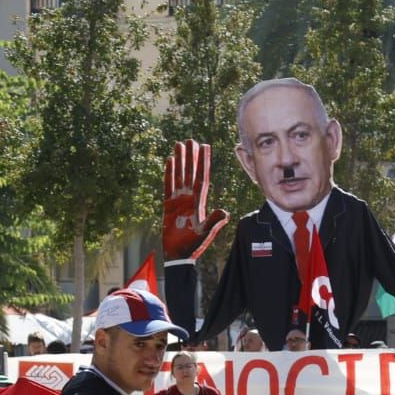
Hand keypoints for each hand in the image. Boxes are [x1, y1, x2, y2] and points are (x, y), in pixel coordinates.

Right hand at [163, 139, 229, 261]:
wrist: (178, 254)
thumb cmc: (193, 246)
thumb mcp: (206, 233)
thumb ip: (214, 222)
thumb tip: (226, 212)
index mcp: (199, 202)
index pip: (202, 178)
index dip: (204, 162)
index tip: (206, 147)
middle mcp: (189, 198)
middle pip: (190, 172)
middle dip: (191, 156)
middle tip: (191, 140)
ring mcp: (178, 200)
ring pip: (179, 175)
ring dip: (180, 160)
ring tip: (179, 144)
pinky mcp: (168, 204)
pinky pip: (168, 184)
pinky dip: (169, 173)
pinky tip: (170, 160)